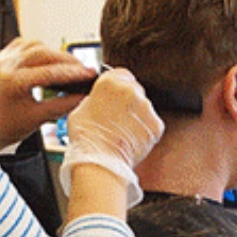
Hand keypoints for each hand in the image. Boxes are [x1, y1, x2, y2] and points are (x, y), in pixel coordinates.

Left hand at [0, 38, 97, 151]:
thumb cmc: (7, 127)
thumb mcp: (38, 118)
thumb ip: (63, 105)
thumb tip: (83, 95)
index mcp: (12, 82)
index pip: (49, 72)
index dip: (73, 72)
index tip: (89, 74)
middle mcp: (5, 66)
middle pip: (43, 52)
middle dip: (66, 59)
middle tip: (82, 68)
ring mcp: (2, 60)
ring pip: (34, 44)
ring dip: (53, 52)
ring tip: (68, 64)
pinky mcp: (2, 58)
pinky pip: (24, 44)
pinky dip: (40, 48)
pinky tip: (49, 57)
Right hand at [61, 68, 164, 207]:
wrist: (100, 161)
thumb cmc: (86, 138)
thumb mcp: (80, 110)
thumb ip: (95, 98)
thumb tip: (100, 99)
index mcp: (110, 83)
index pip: (122, 74)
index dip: (119, 85)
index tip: (116, 95)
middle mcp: (131, 90)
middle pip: (135, 90)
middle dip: (129, 101)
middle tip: (118, 118)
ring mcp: (146, 107)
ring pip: (144, 107)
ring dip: (137, 116)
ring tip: (123, 132)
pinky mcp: (156, 125)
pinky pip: (152, 124)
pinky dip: (145, 130)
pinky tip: (132, 139)